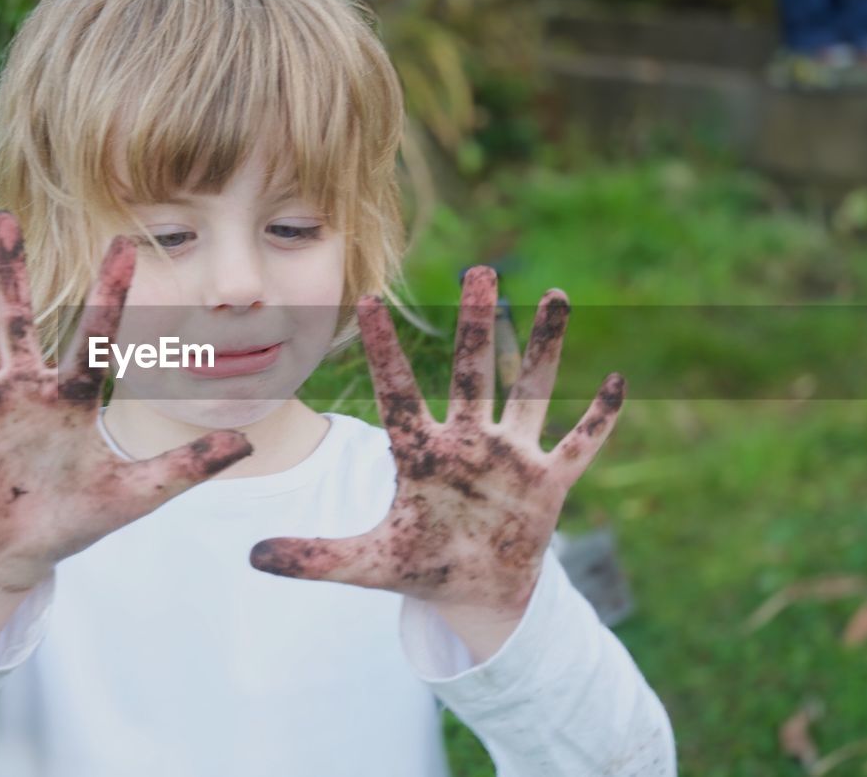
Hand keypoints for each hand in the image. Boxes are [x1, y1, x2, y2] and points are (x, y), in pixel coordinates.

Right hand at [0, 211, 252, 593]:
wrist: (17, 556)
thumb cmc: (75, 519)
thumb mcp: (135, 495)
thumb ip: (186, 468)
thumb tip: (248, 445)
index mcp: (69, 398)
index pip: (93, 338)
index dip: (109, 296)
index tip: (125, 244)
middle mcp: (23, 390)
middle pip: (15, 320)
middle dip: (9, 271)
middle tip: (4, 216)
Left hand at [250, 266, 623, 617]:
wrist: (475, 595)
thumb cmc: (421, 567)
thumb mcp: (366, 564)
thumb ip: (314, 557)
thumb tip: (250, 555)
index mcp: (421, 455)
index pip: (399, 393)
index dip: (385, 350)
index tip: (371, 300)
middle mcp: (468, 443)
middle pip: (471, 374)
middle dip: (476, 326)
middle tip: (478, 270)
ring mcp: (511, 459)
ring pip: (530, 391)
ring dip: (544, 348)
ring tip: (554, 295)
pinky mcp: (548, 484)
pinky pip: (579, 444)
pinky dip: (598, 419)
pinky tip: (616, 382)